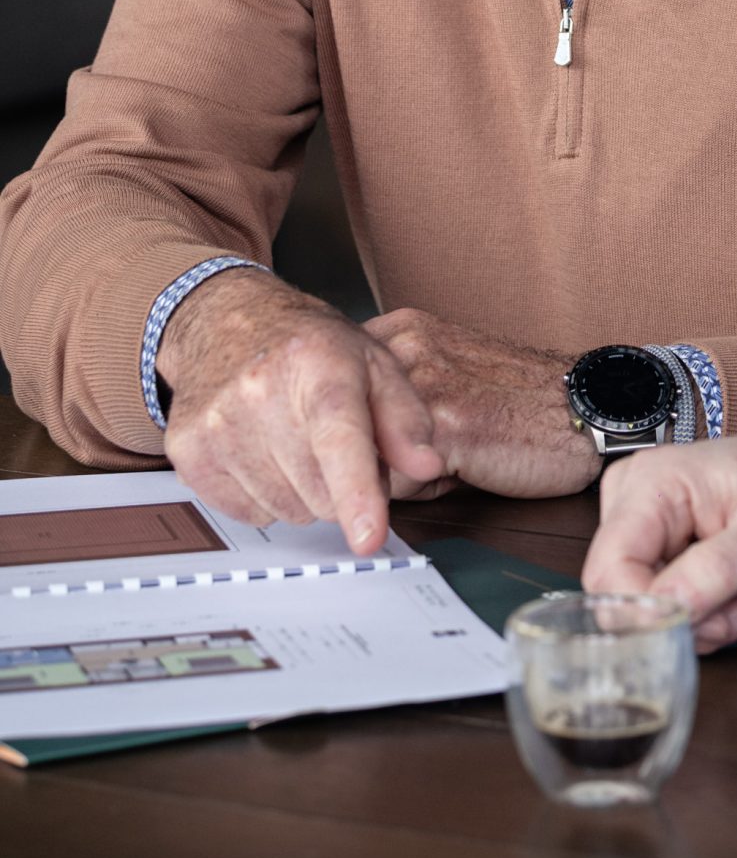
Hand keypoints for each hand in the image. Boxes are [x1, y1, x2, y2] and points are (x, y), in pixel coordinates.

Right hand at [161, 271, 444, 554]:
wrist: (225, 320)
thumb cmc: (309, 346)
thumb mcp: (374, 363)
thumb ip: (407, 418)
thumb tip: (428, 465)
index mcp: (318, 364)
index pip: (340, 438)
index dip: (357, 492)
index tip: (368, 537)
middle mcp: (259, 390)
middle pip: (320, 492)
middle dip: (340, 485)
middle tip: (333, 444)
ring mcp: (217, 422)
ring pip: (286, 509)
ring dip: (303, 492)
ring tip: (296, 443)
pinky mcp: (188, 450)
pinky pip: (247, 512)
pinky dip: (264, 496)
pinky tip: (263, 453)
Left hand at [363, 311, 599, 497]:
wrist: (589, 407)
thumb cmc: (527, 402)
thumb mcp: (452, 374)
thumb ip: (398, 396)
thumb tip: (350, 445)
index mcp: (403, 331)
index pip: (334, 393)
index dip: (358, 432)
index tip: (383, 444)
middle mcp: (405, 349)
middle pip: (340, 426)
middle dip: (372, 455)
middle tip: (425, 456)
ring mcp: (422, 384)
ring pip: (362, 456)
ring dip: (396, 474)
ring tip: (449, 462)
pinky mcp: (444, 428)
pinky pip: (393, 483)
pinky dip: (422, 492)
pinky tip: (464, 471)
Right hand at [581, 421, 736, 649]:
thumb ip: (716, 571)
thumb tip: (664, 611)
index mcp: (652, 482)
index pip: (609, 569)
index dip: (646, 612)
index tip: (707, 626)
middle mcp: (639, 504)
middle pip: (624, 595)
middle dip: (687, 618)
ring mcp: (654, 531)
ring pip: (646, 610)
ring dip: (706, 621)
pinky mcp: (672, 555)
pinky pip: (669, 608)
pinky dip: (710, 617)